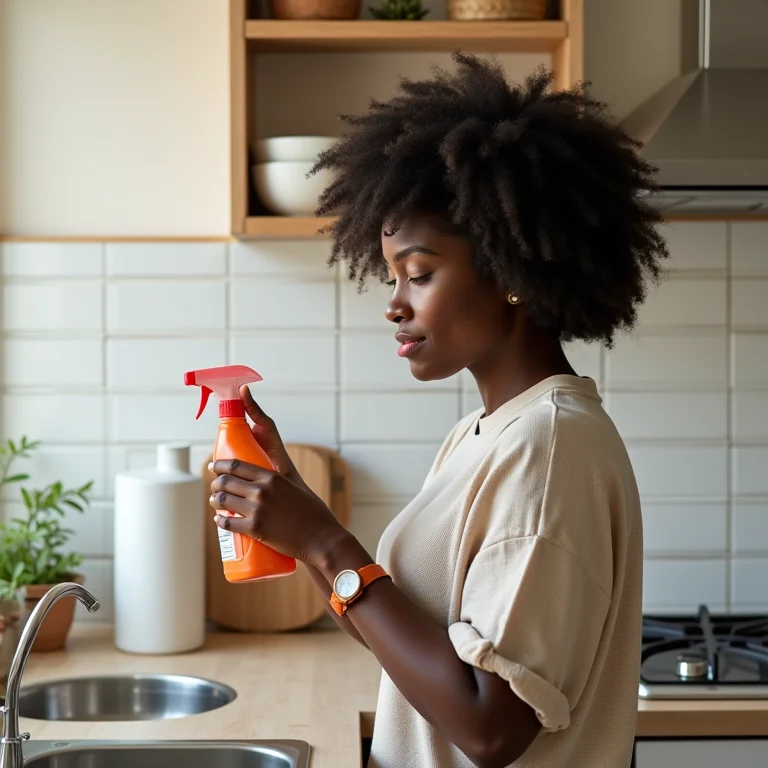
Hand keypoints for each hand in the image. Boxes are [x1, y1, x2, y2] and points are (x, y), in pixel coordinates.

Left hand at [209, 385, 349, 567]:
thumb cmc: (314, 512)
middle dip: (215, 483)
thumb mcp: (297, 485)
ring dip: (215, 500)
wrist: (322, 539)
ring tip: (216, 502)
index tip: (213, 467)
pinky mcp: (255, 530)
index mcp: (272, 477)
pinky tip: (219, 519)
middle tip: (215, 487)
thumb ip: (282, 476)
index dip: (220, 465)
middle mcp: (262, 490)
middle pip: (226, 481)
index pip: (236, 465)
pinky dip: (220, 520)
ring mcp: (257, 510)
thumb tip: (268, 473)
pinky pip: (227, 523)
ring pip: (222, 501)